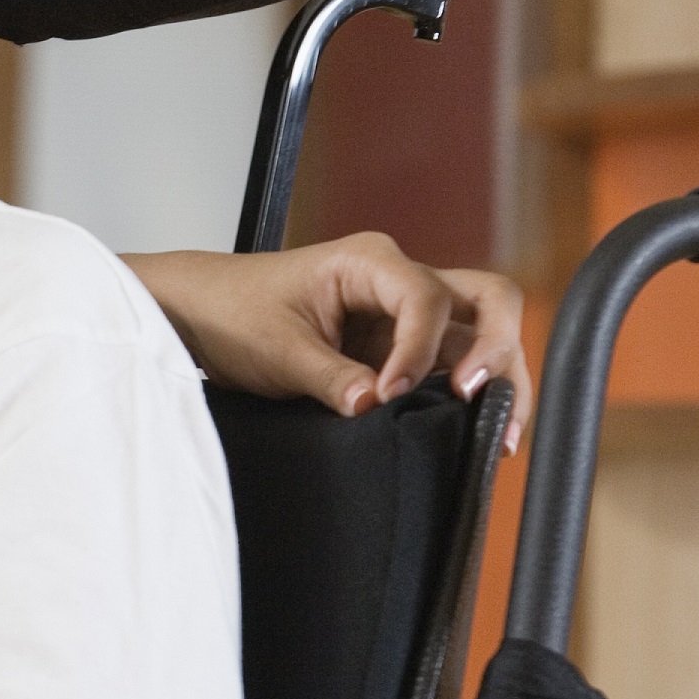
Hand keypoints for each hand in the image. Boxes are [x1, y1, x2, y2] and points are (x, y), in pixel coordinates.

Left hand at [125, 235, 532, 450]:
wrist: (201, 315)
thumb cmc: (232, 311)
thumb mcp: (275, 350)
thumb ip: (329, 378)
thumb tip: (374, 407)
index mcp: (369, 261)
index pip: (427, 299)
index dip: (418, 351)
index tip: (390, 394)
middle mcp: (400, 281)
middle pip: (487, 301)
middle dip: (498, 350)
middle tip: (483, 402)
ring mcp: (405, 315)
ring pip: (480, 336)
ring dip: (498, 379)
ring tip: (498, 437)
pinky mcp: (400, 348)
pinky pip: (452, 364)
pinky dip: (472, 396)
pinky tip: (477, 433)